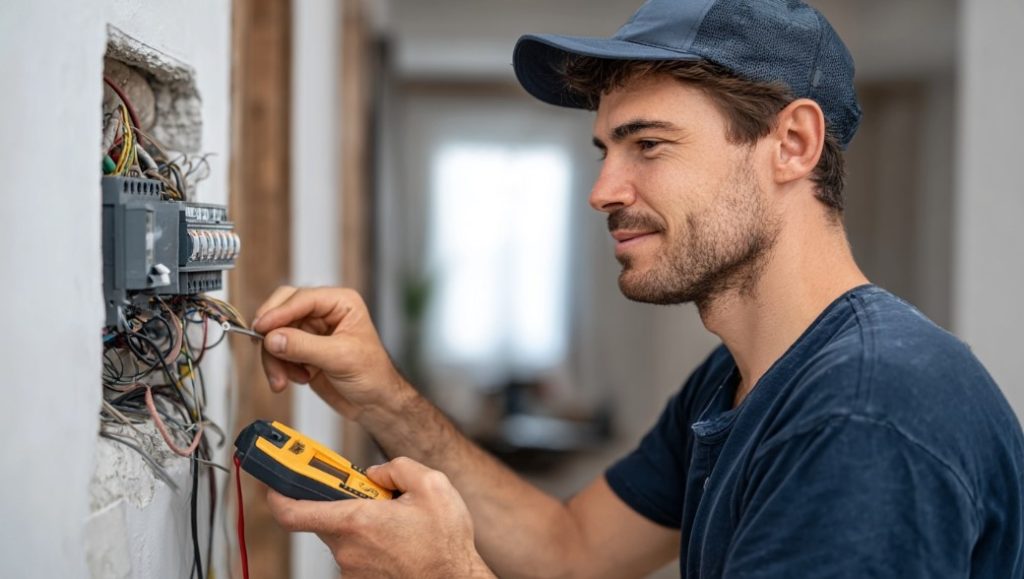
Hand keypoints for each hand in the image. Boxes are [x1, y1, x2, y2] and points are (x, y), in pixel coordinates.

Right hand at [251, 286, 408, 420]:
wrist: (374, 404)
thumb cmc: (373, 375)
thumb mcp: (340, 358)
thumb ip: (304, 347)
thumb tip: (273, 338)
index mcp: (340, 303)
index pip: (301, 298)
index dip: (278, 312)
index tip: (262, 328)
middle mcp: (324, 313)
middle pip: (281, 311)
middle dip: (272, 334)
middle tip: (265, 349)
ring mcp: (311, 332)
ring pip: (275, 334)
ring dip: (274, 358)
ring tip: (283, 379)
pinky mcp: (301, 350)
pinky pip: (277, 352)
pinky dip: (279, 367)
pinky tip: (296, 379)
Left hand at [267, 457, 493, 578]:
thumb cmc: (445, 545)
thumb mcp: (432, 485)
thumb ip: (396, 467)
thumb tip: (377, 472)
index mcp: (357, 521)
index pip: (293, 510)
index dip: (276, 491)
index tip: (271, 478)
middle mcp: (347, 549)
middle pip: (323, 516)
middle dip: (339, 498)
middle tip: (366, 490)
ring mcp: (352, 569)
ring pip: (342, 535)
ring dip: (360, 522)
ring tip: (397, 521)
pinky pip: (356, 553)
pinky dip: (370, 542)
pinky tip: (398, 540)